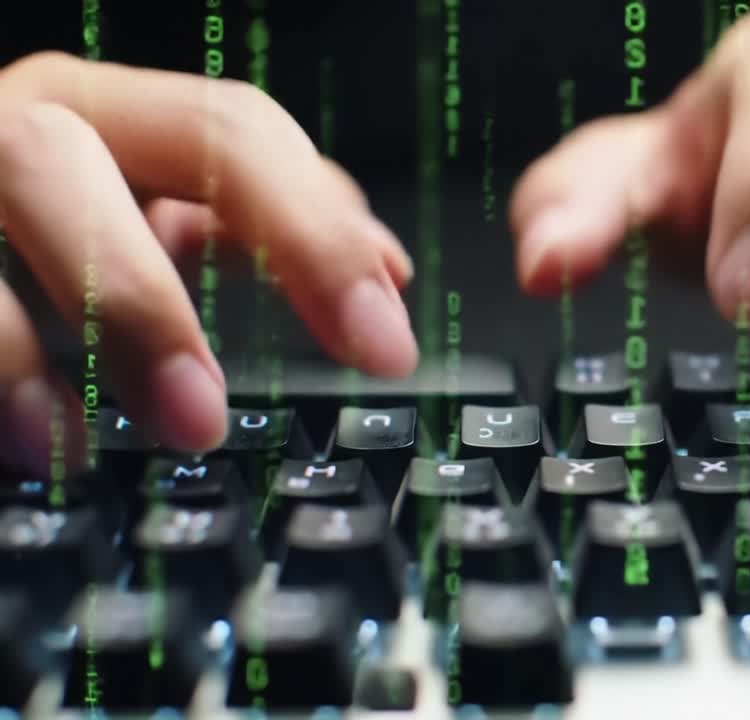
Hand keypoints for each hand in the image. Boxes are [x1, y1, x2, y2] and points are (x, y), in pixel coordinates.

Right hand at [0, 52, 418, 471]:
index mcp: (112, 115)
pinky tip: (44, 438)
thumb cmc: (30, 235)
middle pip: (133, 151)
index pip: (240, 133)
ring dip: (99, 314)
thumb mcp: (143, 214)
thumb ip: (249, 226)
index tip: (385, 343)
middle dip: (195, 274)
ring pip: (24, 190)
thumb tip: (382, 267)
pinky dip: (2, 363)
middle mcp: (28, 125)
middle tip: (217, 412)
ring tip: (146, 430)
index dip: (323, 233)